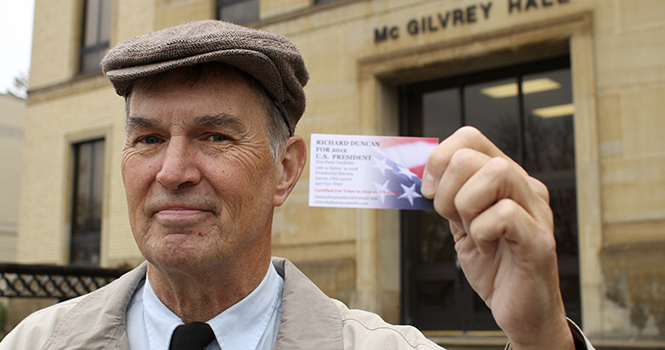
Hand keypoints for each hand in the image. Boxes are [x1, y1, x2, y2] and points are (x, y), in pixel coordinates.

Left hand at [420, 126, 573, 349]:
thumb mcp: (463, 224)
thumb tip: (419, 174)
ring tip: (471, 231)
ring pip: (496, 173)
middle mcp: (524, 187)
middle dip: (446, 188)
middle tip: (451, 218)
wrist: (522, 311)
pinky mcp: (539, 241)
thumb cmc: (495, 266)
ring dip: (466, 205)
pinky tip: (486, 249)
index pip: (470, 137)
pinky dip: (482, 231)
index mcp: (505, 178)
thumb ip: (450, 198)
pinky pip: (505, 215)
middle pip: (473, 155)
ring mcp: (536, 211)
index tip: (428, 191)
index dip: (439, 158)